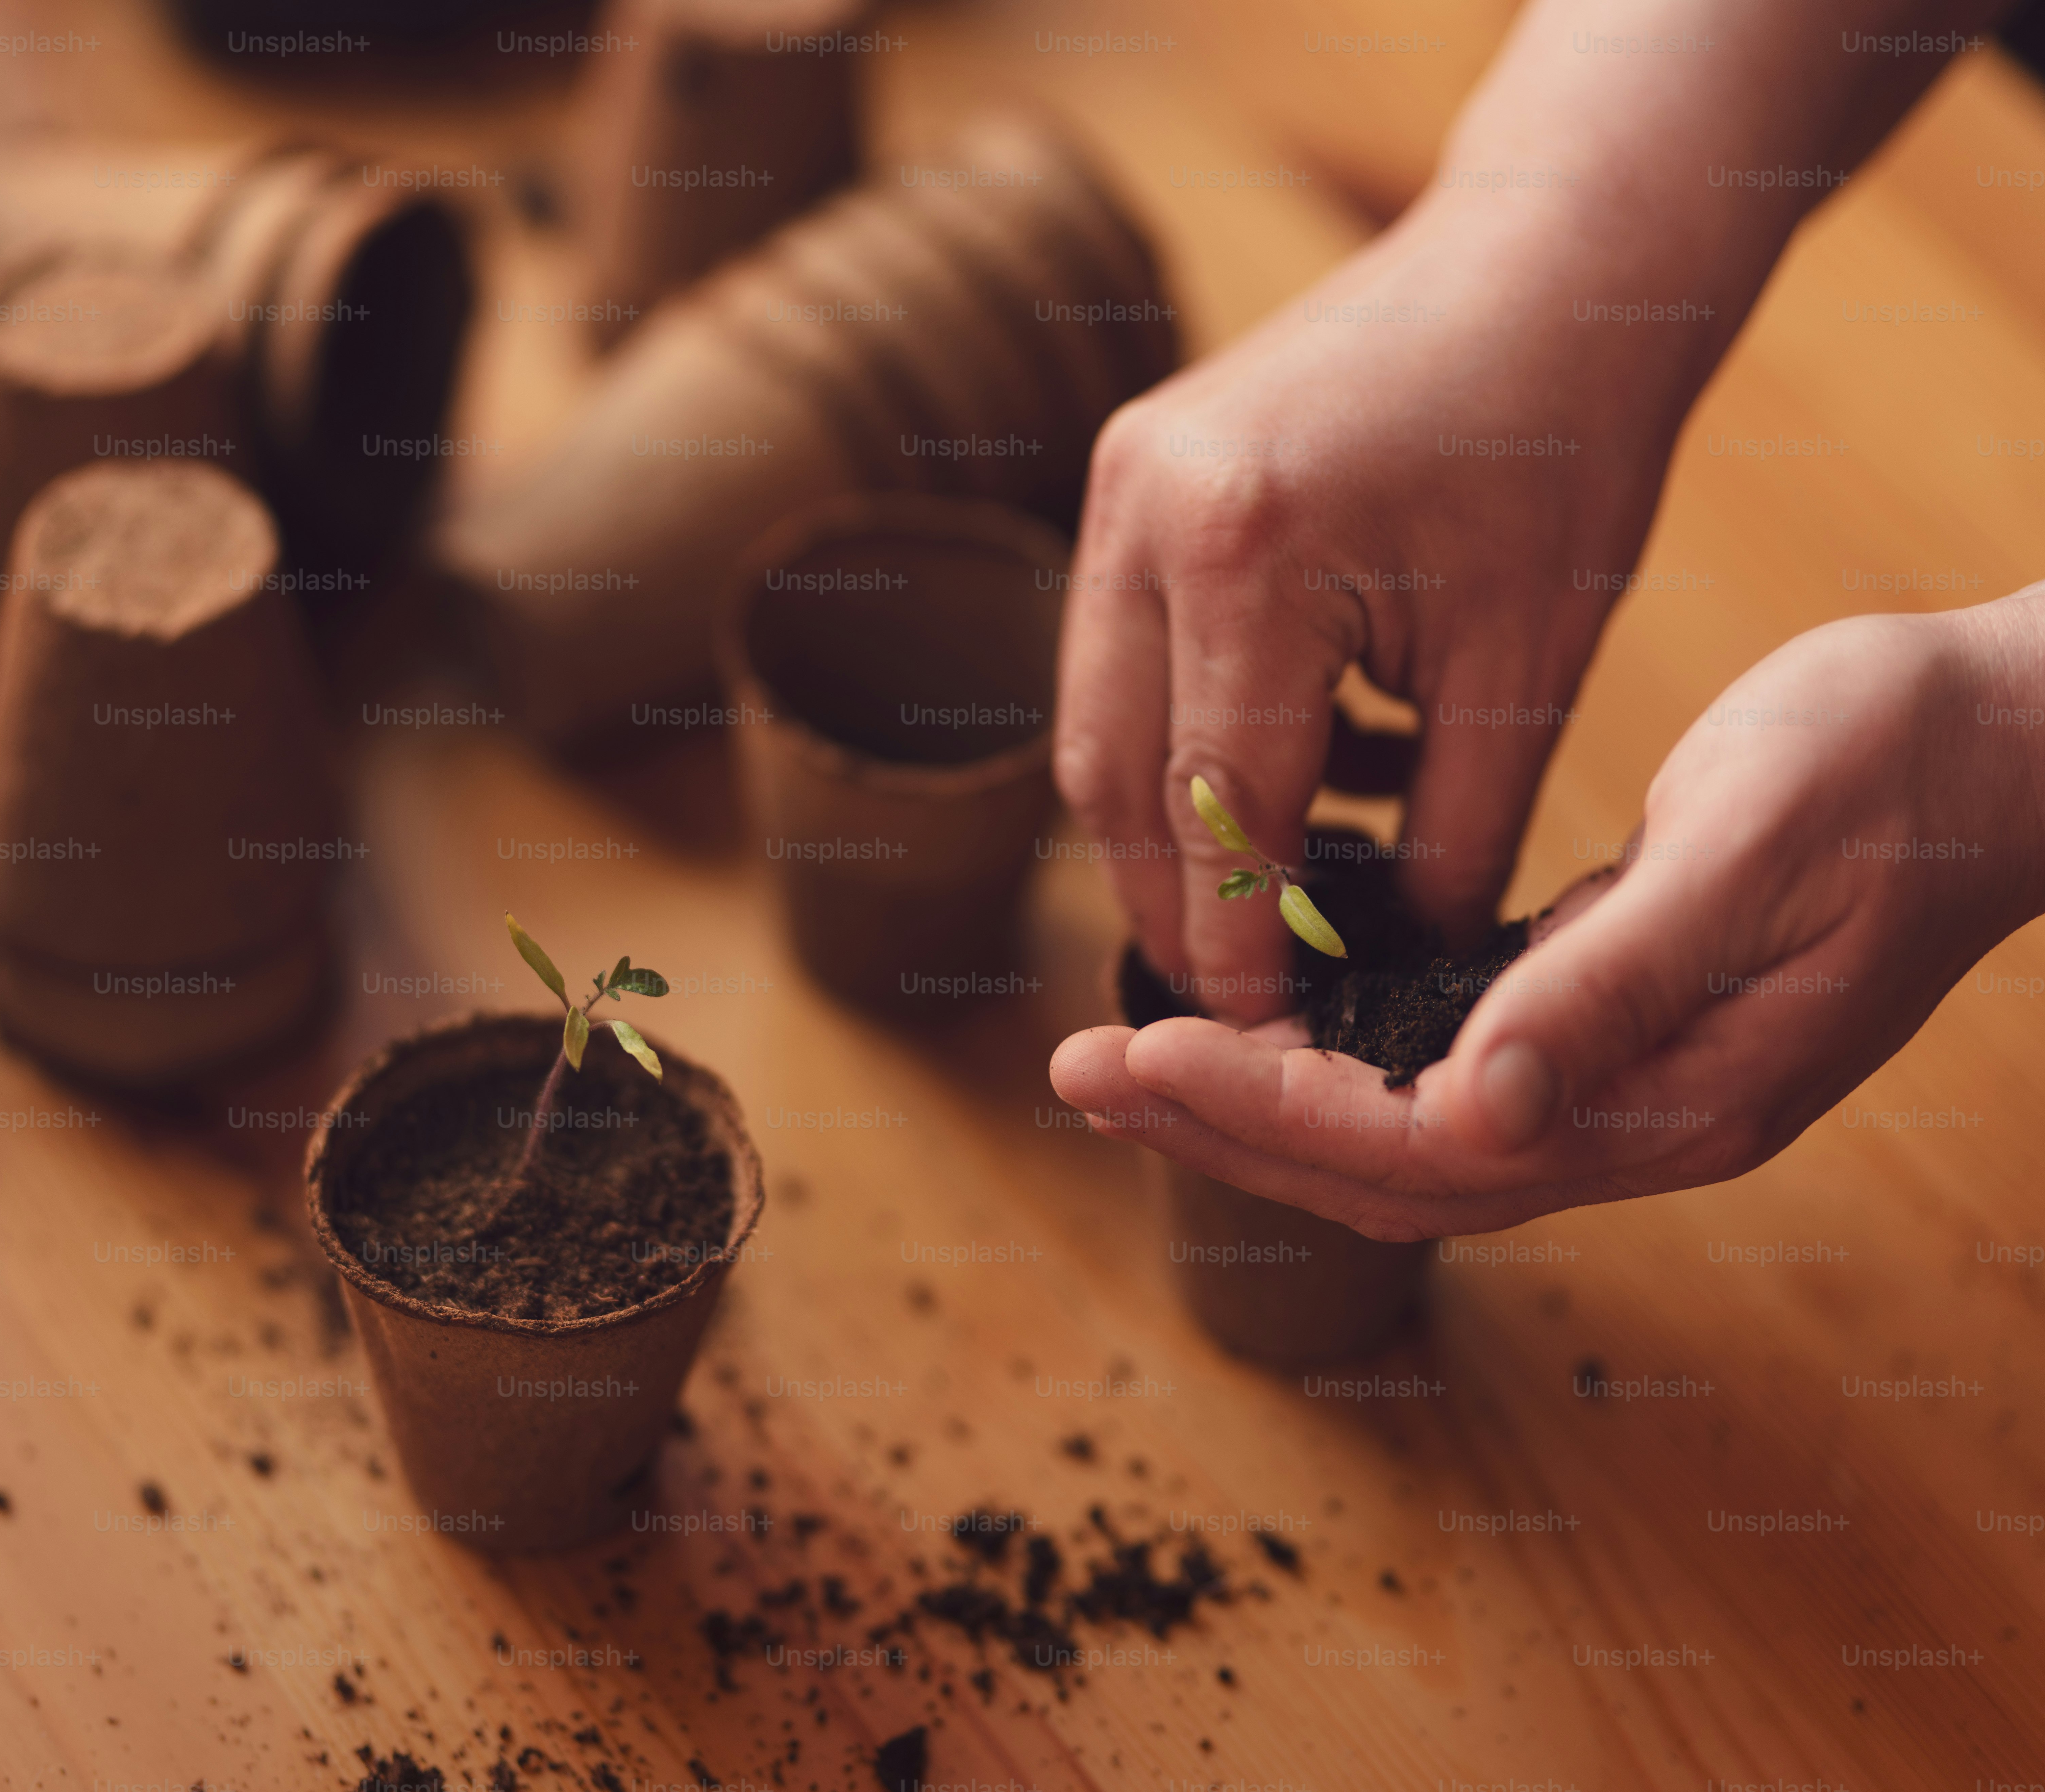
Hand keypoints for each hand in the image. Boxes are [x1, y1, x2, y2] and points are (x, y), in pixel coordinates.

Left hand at [1052, 597, 2044, 1237]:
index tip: (1130, 1058)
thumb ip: (1613, 986)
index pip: (1419, 1144)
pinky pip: (1438, 1085)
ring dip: (1260, 1107)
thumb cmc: (1889, 769)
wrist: (1999, 746)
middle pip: (1389, 1168)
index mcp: (1673, 1096)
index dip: (1265, 1112)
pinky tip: (1256, 1028)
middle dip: (1224, 1126)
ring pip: (1401, 1138)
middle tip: (1075, 1072)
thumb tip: (1474, 1105)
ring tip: (1126, 1063)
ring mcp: (1625, 1087)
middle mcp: (1638, 1119)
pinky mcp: (1605, 1034)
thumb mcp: (1750, 854)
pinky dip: (1331, 1069)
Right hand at [1056, 190, 1689, 1023]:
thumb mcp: (1529, 665)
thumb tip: (1401, 977)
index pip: (1215, 806)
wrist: (1545, 263)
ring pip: (1100, 727)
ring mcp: (1120, 483)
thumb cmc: (1566, 448)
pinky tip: (1311, 779)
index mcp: (1251, 552)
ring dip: (1175, 831)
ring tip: (1283, 902)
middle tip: (1253, 1000)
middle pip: (1114, 777)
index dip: (1236, 941)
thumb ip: (1454, 838)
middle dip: (1177, 905)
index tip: (1270, 1037)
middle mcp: (1148, 511)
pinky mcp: (1127, 478)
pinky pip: (1127, 656)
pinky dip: (1194, 742)